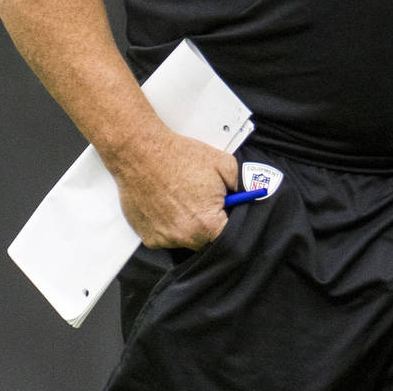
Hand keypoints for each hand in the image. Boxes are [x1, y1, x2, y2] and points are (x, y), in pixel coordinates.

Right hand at [113, 129, 238, 250]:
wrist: (141, 152)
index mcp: (207, 224)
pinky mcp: (148, 237)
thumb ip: (242, 184)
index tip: (227, 211)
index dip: (230, 221)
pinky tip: (166, 201)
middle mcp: (185, 238)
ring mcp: (164, 239)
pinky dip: (169, 223)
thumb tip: (251, 195)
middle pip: (207, 240)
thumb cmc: (179, 156)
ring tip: (181, 195)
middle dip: (209, 222)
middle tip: (203, 199)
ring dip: (188, 223)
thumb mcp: (223, 163)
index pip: (230, 237)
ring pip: (186, 238)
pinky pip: (166, 235)